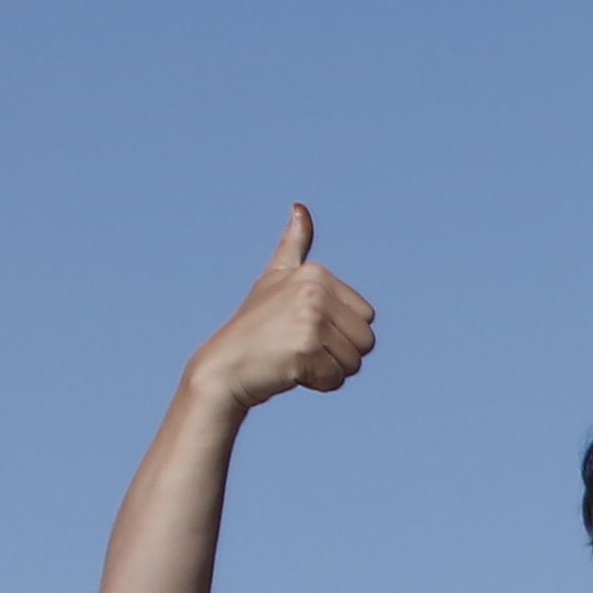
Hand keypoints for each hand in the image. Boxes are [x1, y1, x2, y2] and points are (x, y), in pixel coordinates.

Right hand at [191, 205, 375, 418]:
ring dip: (329, 370)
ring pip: (354, 363)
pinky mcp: (305, 349)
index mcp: (316, 274)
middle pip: (367, 341)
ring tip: (294, 358)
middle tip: (302, 347)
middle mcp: (314, 292)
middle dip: (340, 354)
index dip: (343, 333)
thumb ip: (294, 246)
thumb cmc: (256, 325)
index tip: (307, 328)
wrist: (225, 365)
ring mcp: (309, 319)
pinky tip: (290, 372)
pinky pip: (336, 379)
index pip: (368, 318)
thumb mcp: (275, 278)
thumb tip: (300, 208)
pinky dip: (319, 384)